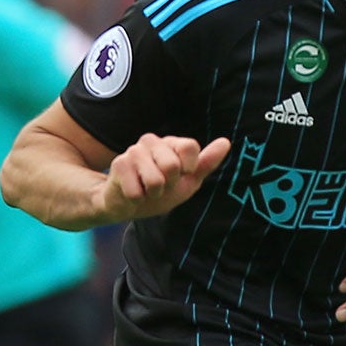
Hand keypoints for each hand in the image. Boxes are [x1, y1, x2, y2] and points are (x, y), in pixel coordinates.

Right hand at [100, 134, 229, 221]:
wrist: (130, 204)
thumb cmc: (162, 191)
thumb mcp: (189, 180)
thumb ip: (206, 162)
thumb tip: (226, 142)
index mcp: (171, 143)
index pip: (190, 146)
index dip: (189, 168)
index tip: (182, 174)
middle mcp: (151, 141)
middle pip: (173, 165)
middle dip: (170, 184)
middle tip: (162, 185)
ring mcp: (133, 151)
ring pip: (155, 180)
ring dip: (154, 193)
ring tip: (148, 189)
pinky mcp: (118, 165)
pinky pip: (138, 192)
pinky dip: (139, 199)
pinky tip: (134, 192)